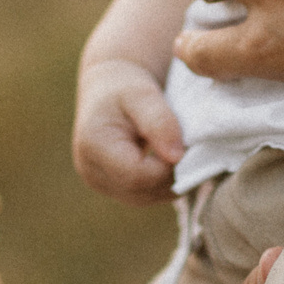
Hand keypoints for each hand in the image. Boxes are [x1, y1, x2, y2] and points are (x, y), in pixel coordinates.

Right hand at [73, 60, 185, 203]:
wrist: (109, 87)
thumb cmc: (125, 84)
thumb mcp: (144, 95)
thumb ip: (160, 123)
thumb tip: (176, 157)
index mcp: (93, 146)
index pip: (137, 176)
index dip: (168, 168)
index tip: (190, 147)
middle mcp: (91, 171)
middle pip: (141, 191)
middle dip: (171, 176)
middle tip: (192, 151)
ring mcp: (99, 183)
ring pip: (145, 198)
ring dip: (168, 182)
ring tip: (183, 154)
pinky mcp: (111, 187)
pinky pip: (143, 195)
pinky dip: (162, 183)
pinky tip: (172, 162)